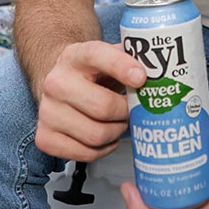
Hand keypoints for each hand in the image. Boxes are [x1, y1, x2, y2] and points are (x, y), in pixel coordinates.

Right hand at [35, 40, 145, 161]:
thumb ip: (132, 58)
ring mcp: (47, 111)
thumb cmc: (90, 72)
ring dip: (116, 132)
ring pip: (95, 135)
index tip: (142, 78)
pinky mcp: (44, 137)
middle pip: (102, 106)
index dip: (121, 66)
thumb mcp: (108, 56)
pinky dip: (101, 150)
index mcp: (75, 56)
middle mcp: (56, 82)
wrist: (57, 81)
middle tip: (132, 110)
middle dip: (125, 112)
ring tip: (119, 123)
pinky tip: (105, 137)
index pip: (97, 55)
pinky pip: (83, 154)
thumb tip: (163, 70)